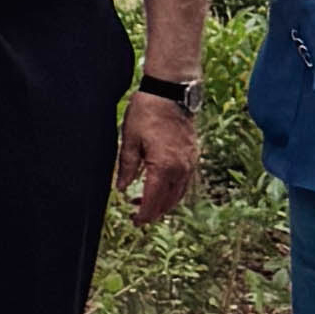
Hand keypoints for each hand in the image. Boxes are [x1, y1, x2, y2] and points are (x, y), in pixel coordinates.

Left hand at [119, 93, 196, 222]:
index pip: (153, 200)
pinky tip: (161, 188)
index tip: (135, 222)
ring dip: (164, 203)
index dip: (144, 214)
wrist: (171, 92)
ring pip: (179, 193)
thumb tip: (121, 188)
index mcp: (163, 166)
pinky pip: (185, 181)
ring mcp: (190, 162)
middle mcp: (181, 168)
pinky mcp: (193, 155)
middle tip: (137, 217)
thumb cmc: (147, 112)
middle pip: (168, 201)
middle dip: (153, 212)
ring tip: (145, 203)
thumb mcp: (129, 140)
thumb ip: (125, 167)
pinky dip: (174, 191)